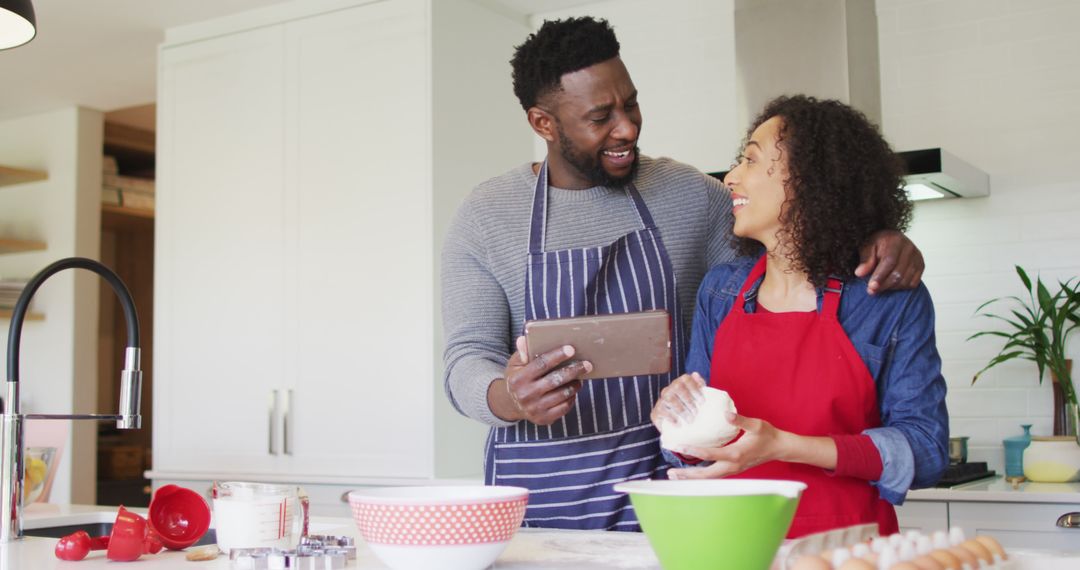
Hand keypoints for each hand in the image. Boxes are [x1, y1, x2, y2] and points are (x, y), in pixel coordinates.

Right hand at [496, 336, 590, 424]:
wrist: (511, 404)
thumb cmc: (517, 378)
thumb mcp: (515, 364)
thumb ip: (522, 352)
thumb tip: (524, 339)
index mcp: (518, 379)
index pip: (541, 365)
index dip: (557, 356)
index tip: (571, 349)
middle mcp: (526, 395)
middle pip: (555, 380)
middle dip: (573, 370)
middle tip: (587, 364)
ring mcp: (535, 408)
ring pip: (562, 394)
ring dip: (575, 385)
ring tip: (580, 377)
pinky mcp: (543, 418)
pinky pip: (564, 407)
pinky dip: (571, 398)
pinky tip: (573, 390)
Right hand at [650, 372, 706, 430]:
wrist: (678, 429)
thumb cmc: (690, 411)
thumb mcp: (697, 398)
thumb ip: (699, 385)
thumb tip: (695, 374)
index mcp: (679, 384)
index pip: (686, 379)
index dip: (695, 388)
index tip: (702, 402)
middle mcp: (669, 390)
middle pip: (677, 387)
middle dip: (688, 399)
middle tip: (696, 412)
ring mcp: (661, 401)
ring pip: (669, 398)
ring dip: (681, 409)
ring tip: (690, 419)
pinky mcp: (655, 412)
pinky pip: (661, 411)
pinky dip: (671, 417)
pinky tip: (678, 424)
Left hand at [666, 412, 788, 478]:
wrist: (779, 448)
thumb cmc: (767, 434)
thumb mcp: (755, 424)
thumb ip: (740, 420)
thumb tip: (725, 414)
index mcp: (736, 454)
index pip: (710, 454)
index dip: (694, 451)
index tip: (680, 447)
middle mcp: (732, 465)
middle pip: (706, 474)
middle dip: (688, 475)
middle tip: (671, 473)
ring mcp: (733, 470)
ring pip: (709, 478)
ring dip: (692, 478)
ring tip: (675, 476)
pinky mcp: (733, 470)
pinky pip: (714, 476)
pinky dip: (701, 476)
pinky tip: (690, 473)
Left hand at [854, 230, 923, 293]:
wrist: (891, 239)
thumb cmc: (878, 244)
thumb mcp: (867, 247)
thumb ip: (865, 259)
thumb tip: (860, 273)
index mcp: (895, 240)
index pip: (889, 261)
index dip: (880, 276)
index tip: (871, 286)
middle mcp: (909, 248)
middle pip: (898, 273)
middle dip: (884, 285)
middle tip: (871, 291)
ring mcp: (917, 257)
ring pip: (905, 280)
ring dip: (891, 287)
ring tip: (880, 287)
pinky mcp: (921, 266)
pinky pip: (913, 283)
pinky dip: (901, 287)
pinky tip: (891, 284)